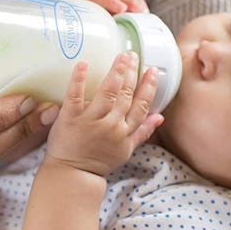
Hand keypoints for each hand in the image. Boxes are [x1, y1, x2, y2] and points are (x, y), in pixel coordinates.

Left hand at [45, 52, 163, 176]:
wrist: (73, 174)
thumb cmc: (99, 161)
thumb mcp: (126, 150)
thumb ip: (143, 132)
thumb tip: (160, 117)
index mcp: (125, 132)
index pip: (141, 106)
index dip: (148, 87)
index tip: (152, 70)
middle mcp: (111, 125)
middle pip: (125, 95)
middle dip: (131, 74)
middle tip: (132, 55)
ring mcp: (91, 121)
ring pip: (107, 93)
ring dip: (115, 73)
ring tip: (121, 56)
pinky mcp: (71, 118)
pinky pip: (75, 95)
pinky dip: (79, 79)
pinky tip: (83, 64)